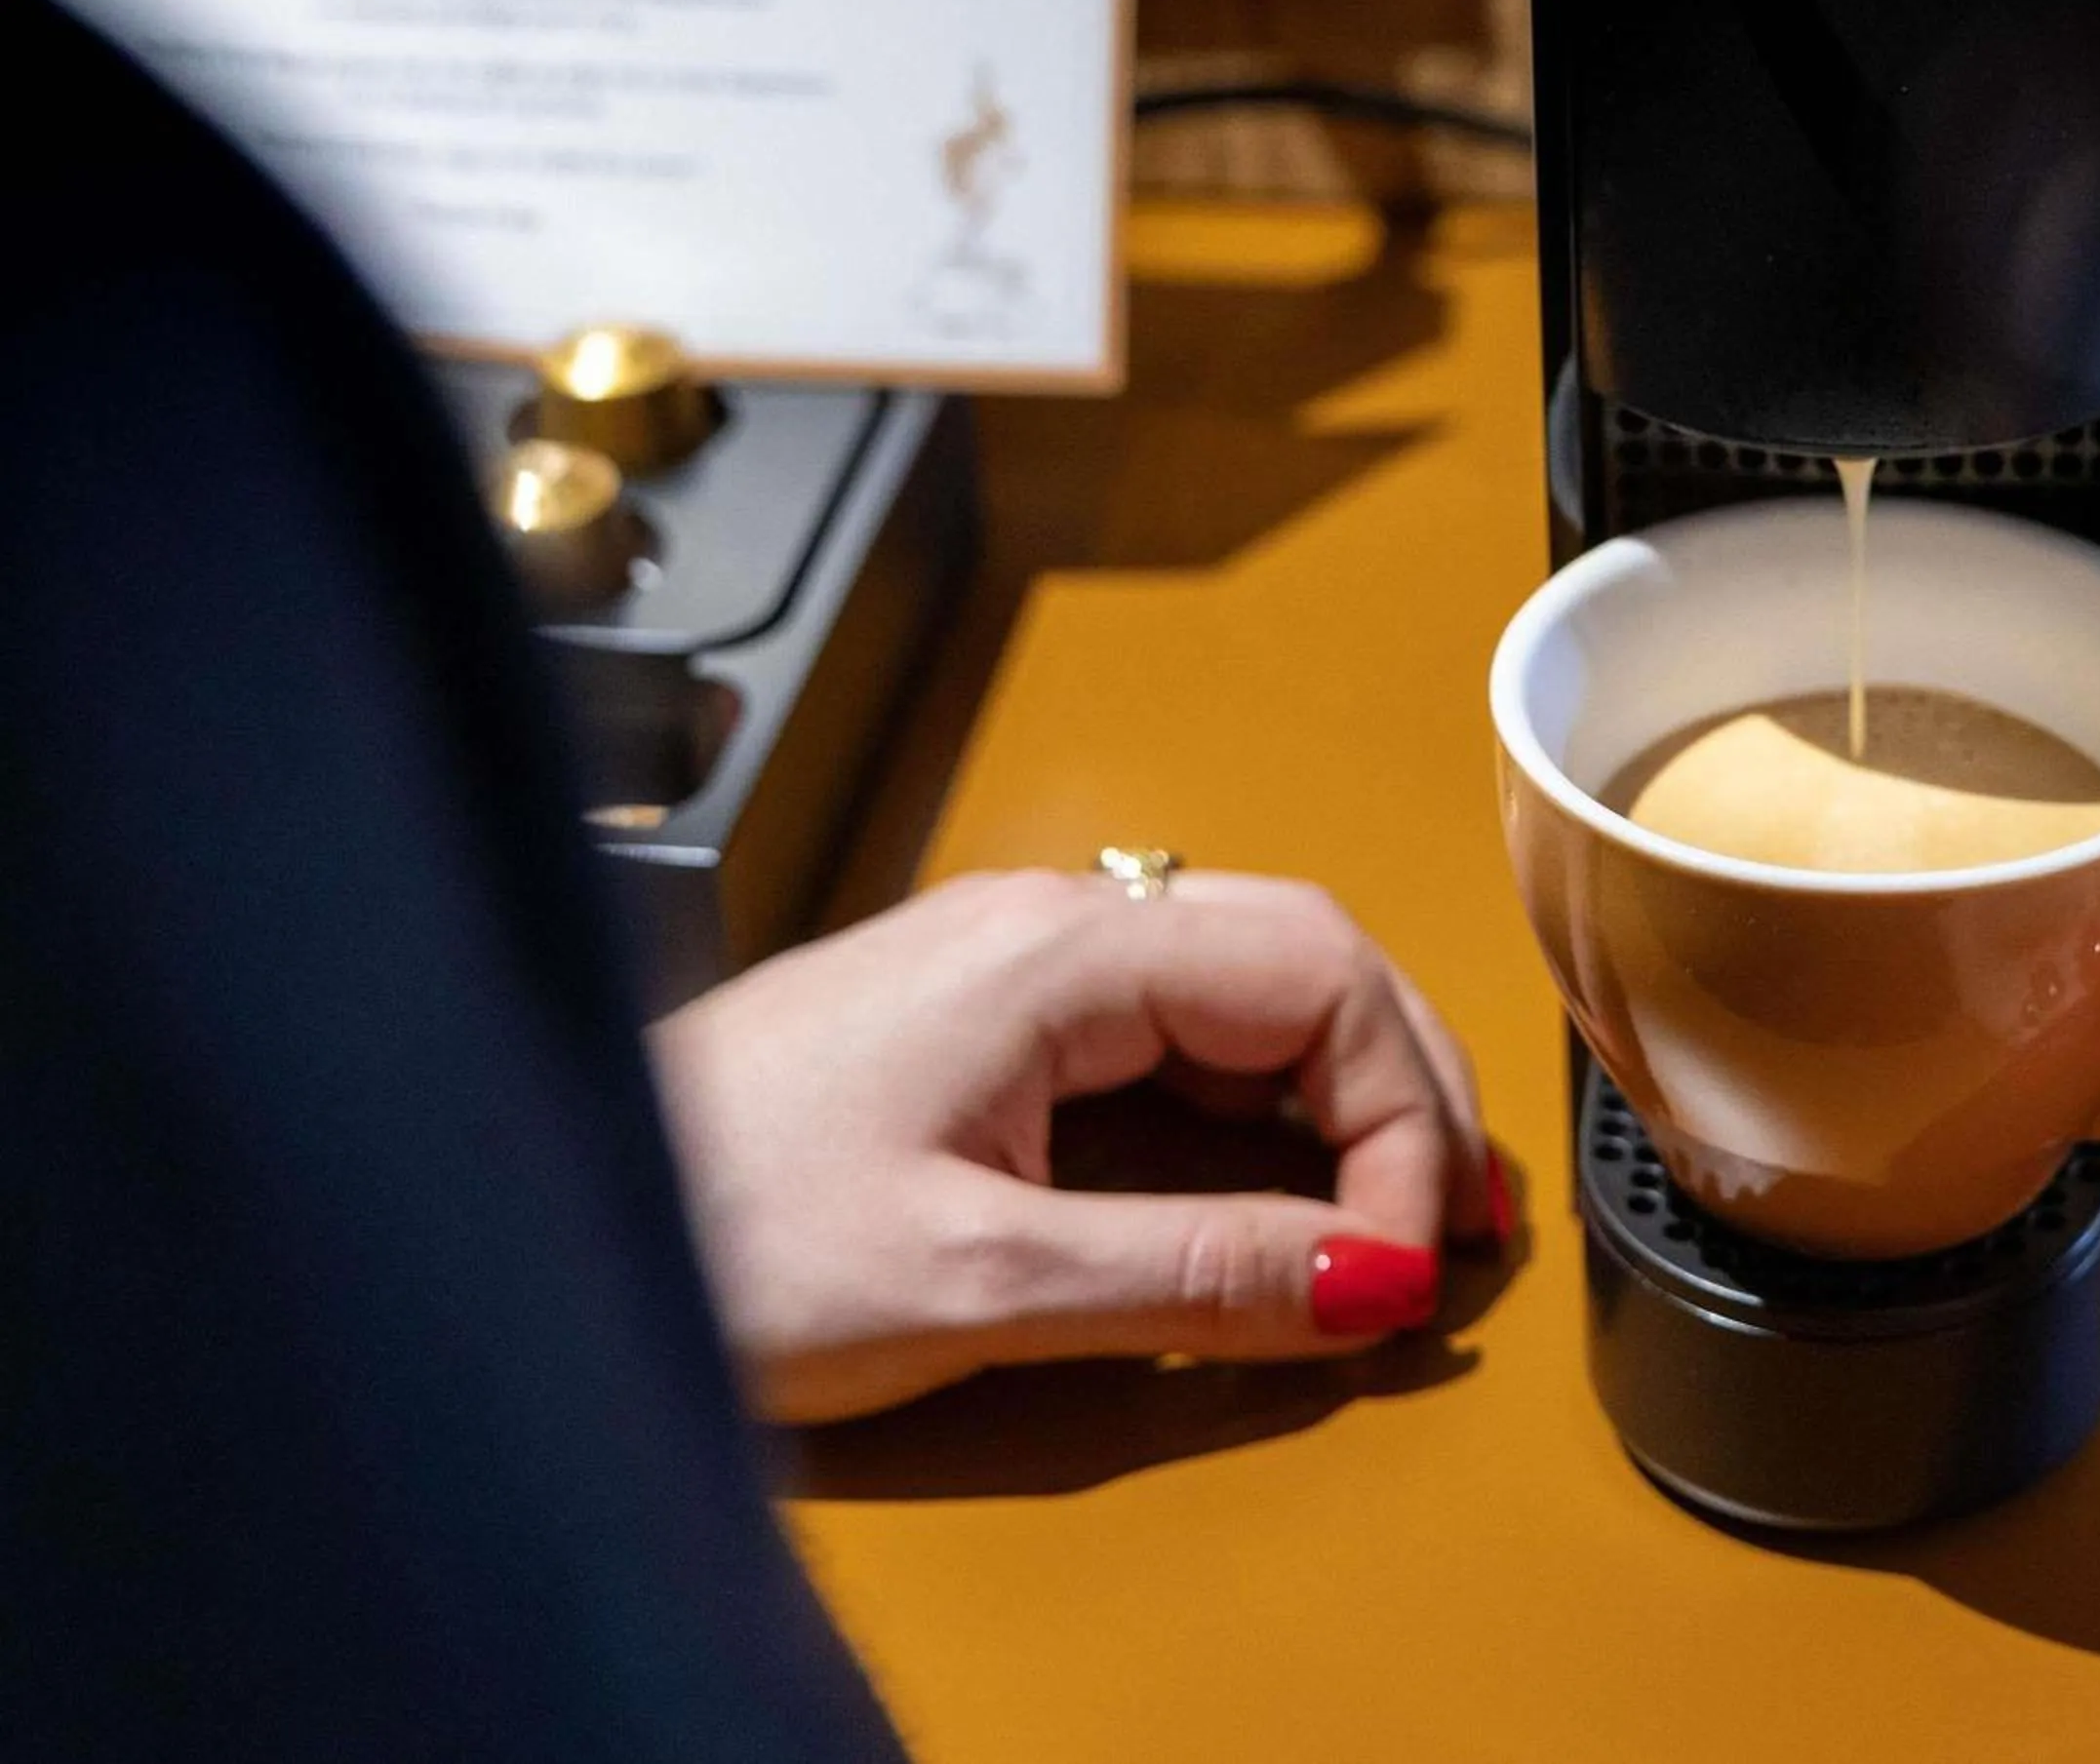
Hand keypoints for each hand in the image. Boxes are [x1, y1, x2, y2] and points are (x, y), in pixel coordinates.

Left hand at [648, 868, 1505, 1424]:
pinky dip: (1262, 1120)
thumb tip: (1369, 1281)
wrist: (533, 1206)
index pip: (1319, 974)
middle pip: (1306, 964)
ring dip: (1345, 1103)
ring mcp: (1021, 972)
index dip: (1403, 1112)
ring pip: (1250, 999)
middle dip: (1407, 1090)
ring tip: (1400, 1226)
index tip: (1397, 1261)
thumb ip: (1189, 1274)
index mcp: (1059, 950)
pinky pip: (1178, 1046)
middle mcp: (1053, 929)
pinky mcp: (992, 1030)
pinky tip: (1285, 1201)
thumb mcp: (973, 1279)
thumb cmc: (711, 1225)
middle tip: (1455, 1233)